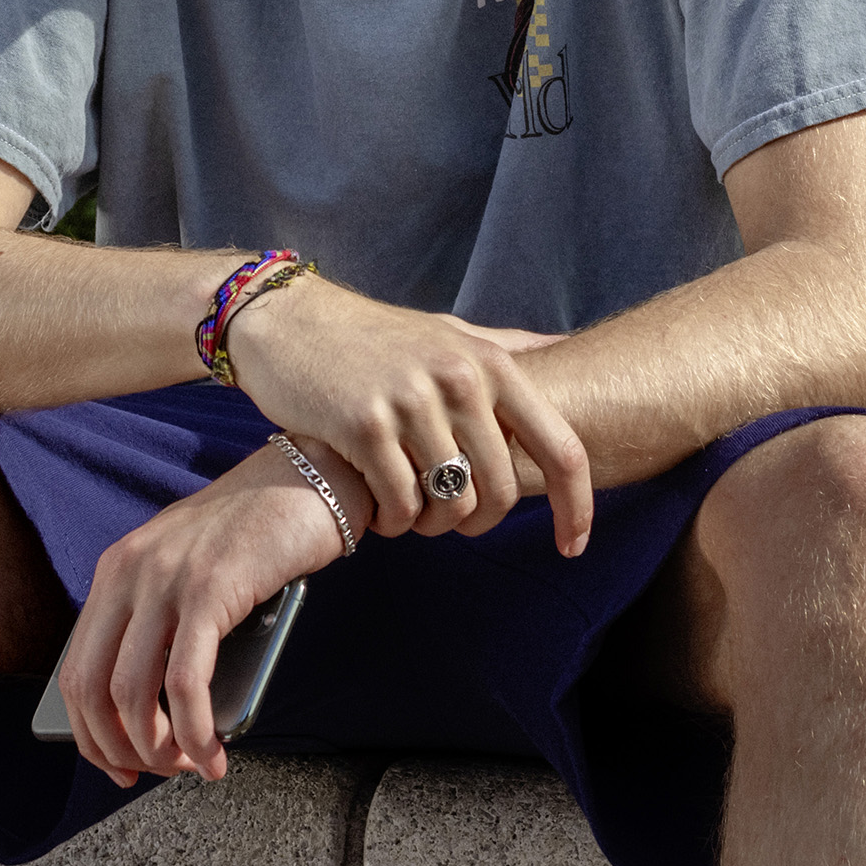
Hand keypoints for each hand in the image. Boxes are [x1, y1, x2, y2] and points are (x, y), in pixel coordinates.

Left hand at [60, 442, 348, 784]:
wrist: (310, 477)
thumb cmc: (259, 533)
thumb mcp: (189, 571)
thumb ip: (163, 620)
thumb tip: (154, 706)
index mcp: (116, 570)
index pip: (75, 670)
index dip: (90, 733)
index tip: (119, 765)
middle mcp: (129, 573)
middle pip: (90, 689)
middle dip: (117, 749)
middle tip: (154, 773)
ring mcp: (166, 579)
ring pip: (131, 693)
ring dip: (158, 749)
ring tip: (189, 765)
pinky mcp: (210, 591)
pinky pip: (184, 684)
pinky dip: (195, 733)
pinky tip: (213, 755)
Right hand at [225, 278, 593, 552]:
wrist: (289, 319)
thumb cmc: (375, 335)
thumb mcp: (449, 332)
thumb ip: (507, 347)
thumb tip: (569, 347)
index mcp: (492, 363)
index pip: (562, 449)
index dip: (576, 508)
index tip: (573, 546)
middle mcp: (459, 380)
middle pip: (501, 492)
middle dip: (479, 523)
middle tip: (452, 522)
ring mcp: (411, 402)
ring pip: (450, 504)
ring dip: (432, 525)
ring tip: (411, 512)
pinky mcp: (363, 426)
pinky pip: (400, 504)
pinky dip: (394, 522)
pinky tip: (380, 510)